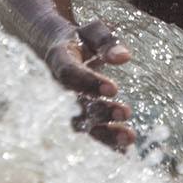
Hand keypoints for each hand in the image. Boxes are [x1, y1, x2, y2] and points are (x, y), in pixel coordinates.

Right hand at [46, 18, 133, 150]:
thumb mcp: (90, 31)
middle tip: (126, 113)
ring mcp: (61, 106)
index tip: (114, 89)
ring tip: (129, 137)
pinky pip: (85, 134)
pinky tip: (124, 150)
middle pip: (73, 105)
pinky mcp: (71, 118)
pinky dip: (103, 143)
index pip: (68, 73)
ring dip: (103, 134)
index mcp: (58, 59)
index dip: (89, 82)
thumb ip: (106, 40)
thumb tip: (124, 57)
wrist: (53, 50)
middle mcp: (56, 86)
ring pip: (78, 125)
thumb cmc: (77, 39)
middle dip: (100, 111)